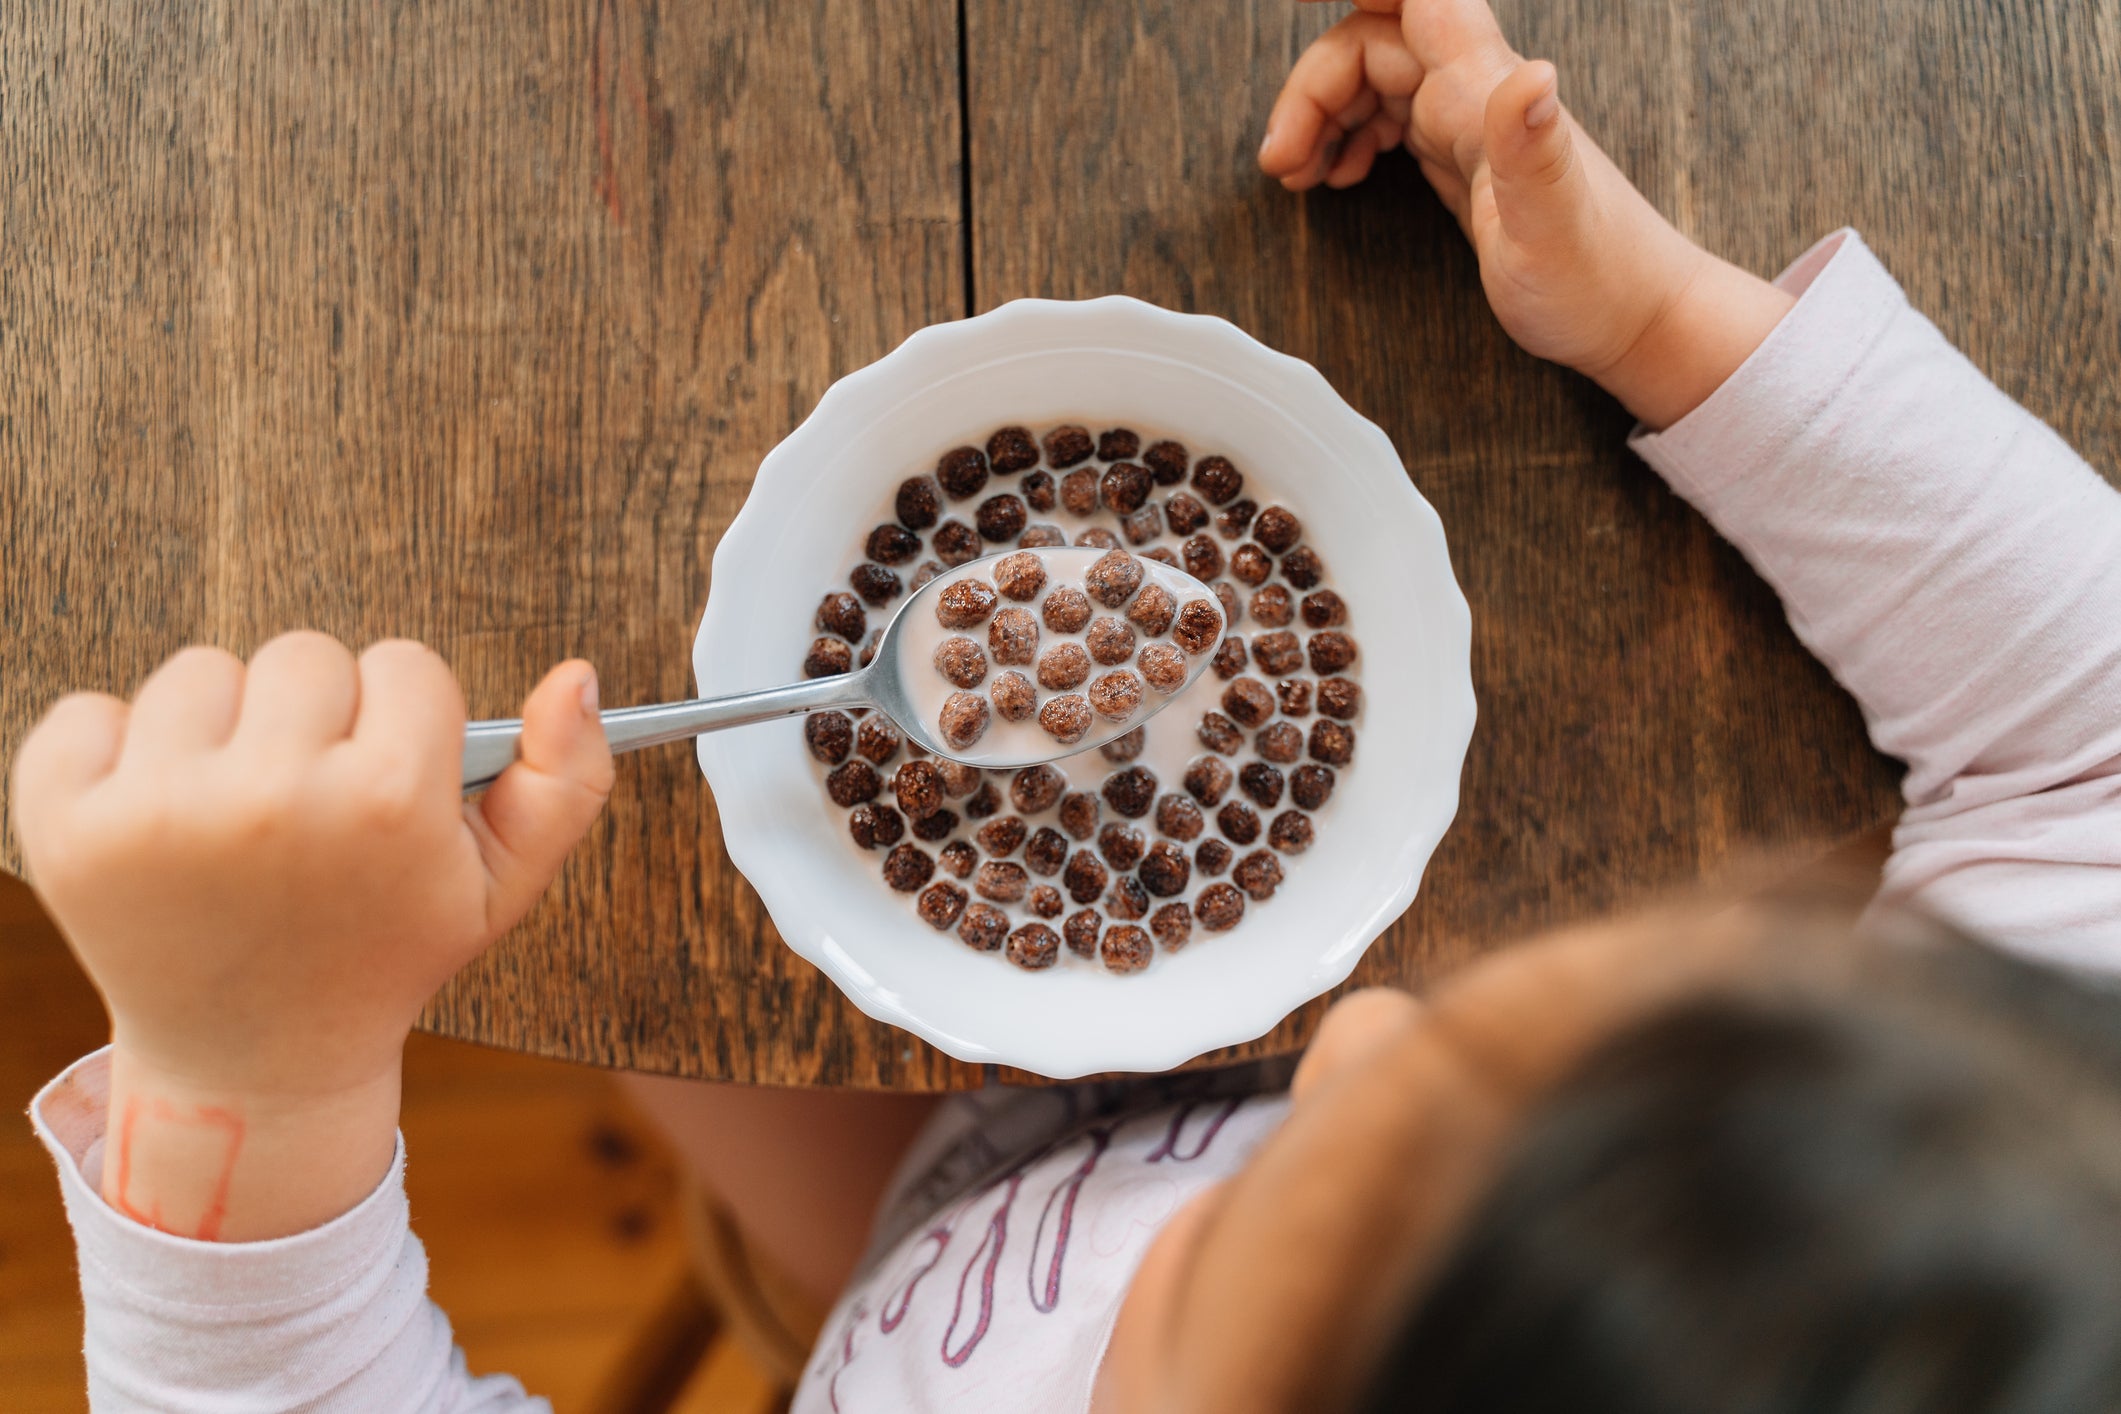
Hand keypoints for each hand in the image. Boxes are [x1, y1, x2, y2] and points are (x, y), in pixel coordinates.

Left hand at [11, 633, 612, 1237]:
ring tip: (233, 818)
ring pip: (201, 671)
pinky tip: (153, 822)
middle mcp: (271, 801)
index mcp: (386, 807)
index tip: (384, 790)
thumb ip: (566, 780)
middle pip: (305, 655)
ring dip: (218, 730)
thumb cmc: (382, 954)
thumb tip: (577, 673)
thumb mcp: (499, 887)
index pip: (405, 665)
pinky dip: (113, 753)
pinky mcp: (63, 822)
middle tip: (307, 810)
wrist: (253, 1066)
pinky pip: (87, 710)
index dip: (403, 726)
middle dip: (313, 718)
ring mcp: (156, 811)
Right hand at [1259, 0, 1793, 427]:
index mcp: (1485, 94)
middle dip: (1313, 89)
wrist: (1634, 315)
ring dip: (1322, 113)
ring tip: (1296, 175)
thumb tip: (1530, 75)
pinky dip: (1349, 135)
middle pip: (1372, 41)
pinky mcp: (1464, 156)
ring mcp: (1470, 122)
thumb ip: (1532, 148)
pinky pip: (1391, 115)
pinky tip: (1339, 176)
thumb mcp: (1551, 227)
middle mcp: (1477, 94)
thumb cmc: (1596, 281)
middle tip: (1281, 162)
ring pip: (1375, 77)